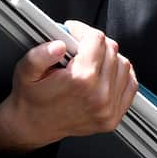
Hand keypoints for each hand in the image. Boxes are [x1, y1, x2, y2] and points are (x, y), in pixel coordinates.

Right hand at [0, 21, 138, 152]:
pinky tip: (105, 74)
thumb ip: (39, 55)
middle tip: (79, 47)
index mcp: (80, 80)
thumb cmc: (31, 98)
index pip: (96, 39)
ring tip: (90, 61)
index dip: (83, 31)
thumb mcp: (26, 71)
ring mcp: (109, 108)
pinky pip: (130, 84)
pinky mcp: (114, 116)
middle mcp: (100, 95)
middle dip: (95, 43)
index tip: (73, 32)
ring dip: (109, 58)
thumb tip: (59, 45)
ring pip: (123, 65)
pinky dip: (121, 75)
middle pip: (111, 50)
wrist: (33, 126)